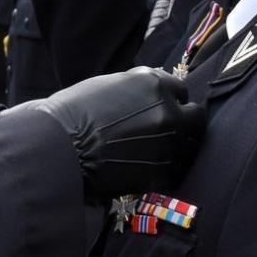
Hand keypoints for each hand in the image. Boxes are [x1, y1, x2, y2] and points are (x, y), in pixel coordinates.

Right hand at [4, 67, 205, 202]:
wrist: (59, 146)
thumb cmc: (74, 112)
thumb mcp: (110, 85)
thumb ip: (140, 89)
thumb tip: (155, 93)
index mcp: (154, 84)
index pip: (182, 91)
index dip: (173, 102)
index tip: (164, 110)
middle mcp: (167, 111)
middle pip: (197, 119)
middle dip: (187, 124)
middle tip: (173, 132)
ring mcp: (167, 143)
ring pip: (191, 148)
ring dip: (179, 149)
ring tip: (159, 153)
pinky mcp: (160, 172)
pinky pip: (178, 172)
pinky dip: (169, 171)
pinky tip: (152, 169)